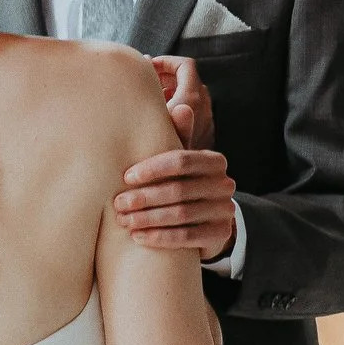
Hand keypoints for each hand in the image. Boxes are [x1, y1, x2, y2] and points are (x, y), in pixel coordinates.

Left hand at [115, 146, 237, 262]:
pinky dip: (160, 238)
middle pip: (180, 189)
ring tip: (124, 221)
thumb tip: (182, 107)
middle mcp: (225, 184)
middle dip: (145, 197)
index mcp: (214, 161)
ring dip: (148, 219)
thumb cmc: (181, 182)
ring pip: (181, 214)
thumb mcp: (178, 161)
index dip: (152, 168)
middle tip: (118, 204)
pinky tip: (139, 237)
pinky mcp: (220, 234)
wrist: (203, 221)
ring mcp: (225, 210)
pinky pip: (188, 238)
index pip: (182, 160)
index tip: (126, 177)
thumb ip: (176, 136)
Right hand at [150, 54, 214, 151]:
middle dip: (168, 75)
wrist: (187, 191)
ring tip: (153, 98)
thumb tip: (150, 64)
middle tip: (148, 81)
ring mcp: (206, 122)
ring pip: (192, 94)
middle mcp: (204, 109)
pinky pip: (194, 111)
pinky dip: (179, 105)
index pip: (186, 66)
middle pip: (189, 78)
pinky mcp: (204, 135)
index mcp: (192, 101)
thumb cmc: (166, 159)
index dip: (167, 61)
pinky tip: (163, 118)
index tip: (149, 67)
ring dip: (173, 91)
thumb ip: (157, 96)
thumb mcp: (157, 127)